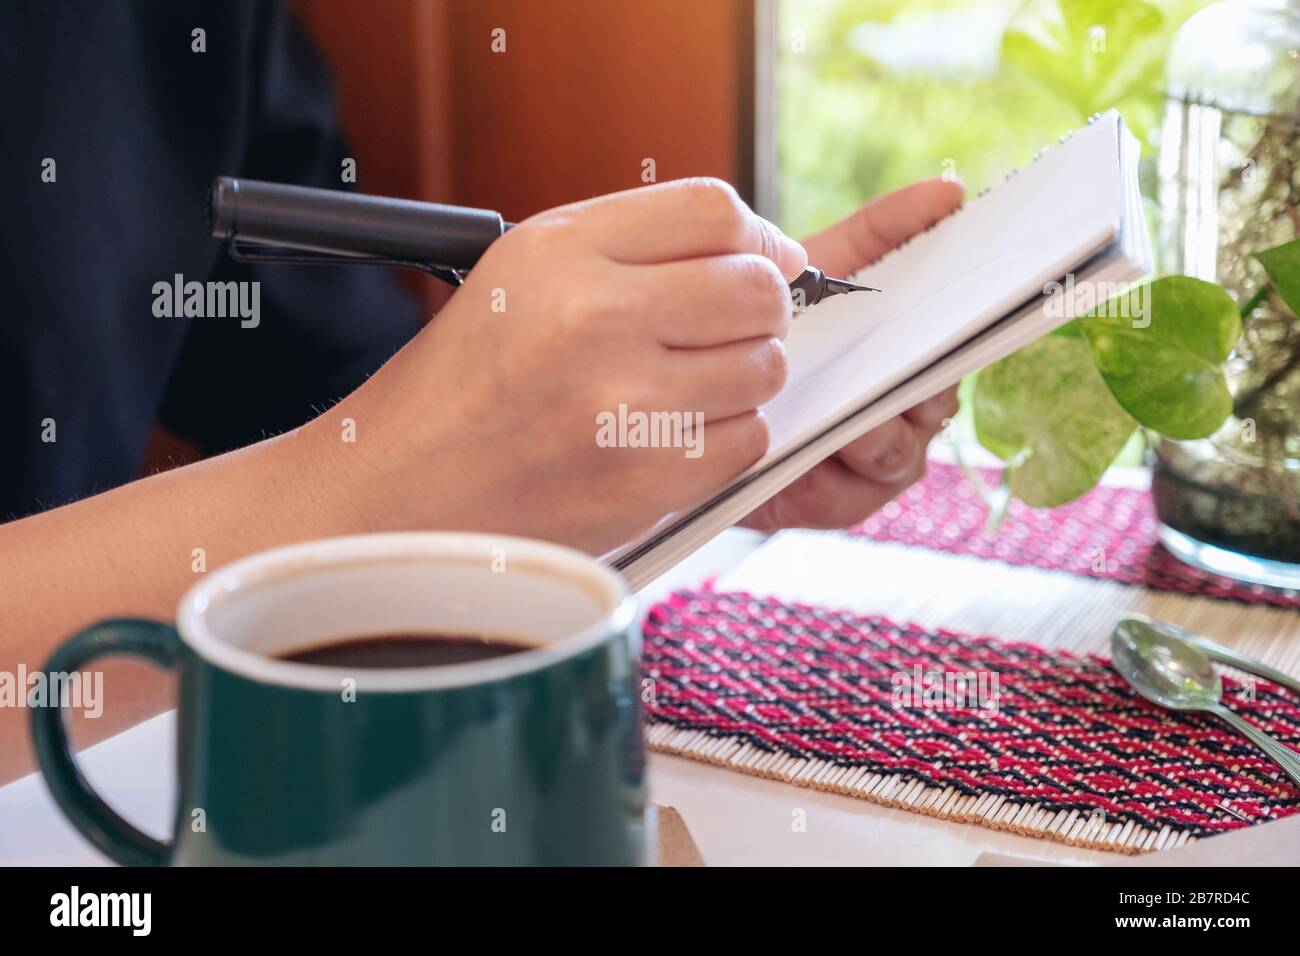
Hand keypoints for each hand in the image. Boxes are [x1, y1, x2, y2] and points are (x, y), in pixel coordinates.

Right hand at [317, 178, 806, 553]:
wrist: (400, 491)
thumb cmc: (463, 384)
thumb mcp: (521, 273)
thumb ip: (630, 244)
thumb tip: (760, 249)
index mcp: (559, 253)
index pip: (714, 211)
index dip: (757, 236)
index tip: (762, 260)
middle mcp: (592, 319)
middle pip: (757, 289)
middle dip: (761, 309)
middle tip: (728, 330)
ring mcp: (623, 406)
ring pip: (763, 368)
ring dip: (742, 379)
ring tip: (685, 388)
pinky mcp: (643, 481)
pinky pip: (748, 442)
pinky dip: (724, 441)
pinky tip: (671, 438)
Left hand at [741, 178, 963, 531]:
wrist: (704, 398)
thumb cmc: (784, 330)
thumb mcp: (826, 271)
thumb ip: (883, 232)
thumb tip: (951, 190)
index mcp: (920, 357)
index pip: (963, 340)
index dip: (970, 321)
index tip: (974, 296)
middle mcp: (915, 414)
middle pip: (936, 399)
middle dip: (919, 379)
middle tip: (898, 354)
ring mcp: (883, 465)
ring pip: (897, 448)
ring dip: (870, 427)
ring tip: (842, 405)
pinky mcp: (841, 504)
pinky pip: (848, 492)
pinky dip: (826, 471)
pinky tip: (803, 446)